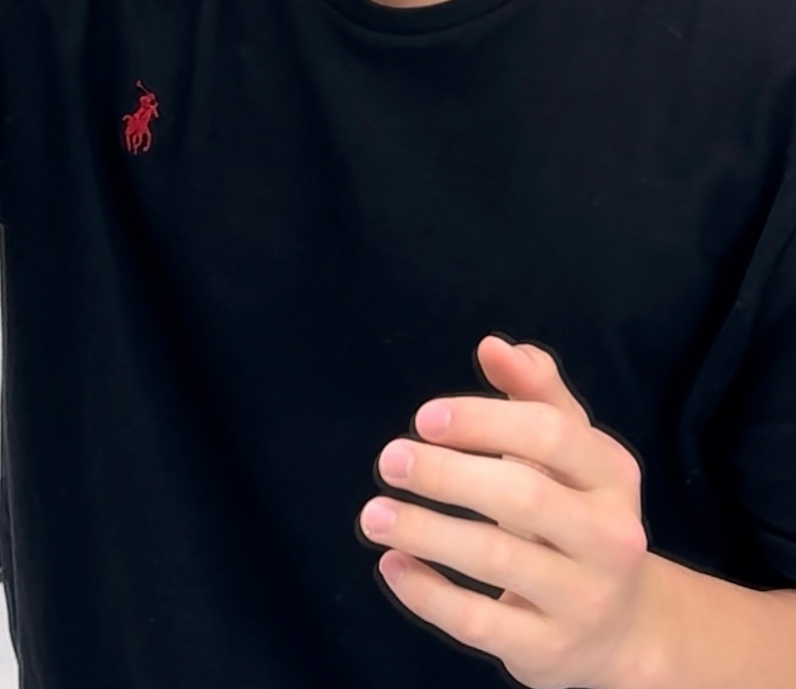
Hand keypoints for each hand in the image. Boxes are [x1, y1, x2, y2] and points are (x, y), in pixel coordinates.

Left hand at [358, 336, 649, 688]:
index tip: (425, 418)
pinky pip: (479, 622)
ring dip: (425, 531)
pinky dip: (428, 593)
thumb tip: (494, 346)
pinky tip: (392, 565)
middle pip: (523, 497)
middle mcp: (611, 537)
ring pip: (496, 559)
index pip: (550, 435)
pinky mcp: (549, 649)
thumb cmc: (578, 514)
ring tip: (374, 514)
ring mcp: (583, 598)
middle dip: (446, 474)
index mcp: (614, 475)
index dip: (483, 421)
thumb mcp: (570, 452)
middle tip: (390, 459)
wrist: (622, 628)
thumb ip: (535, 392)